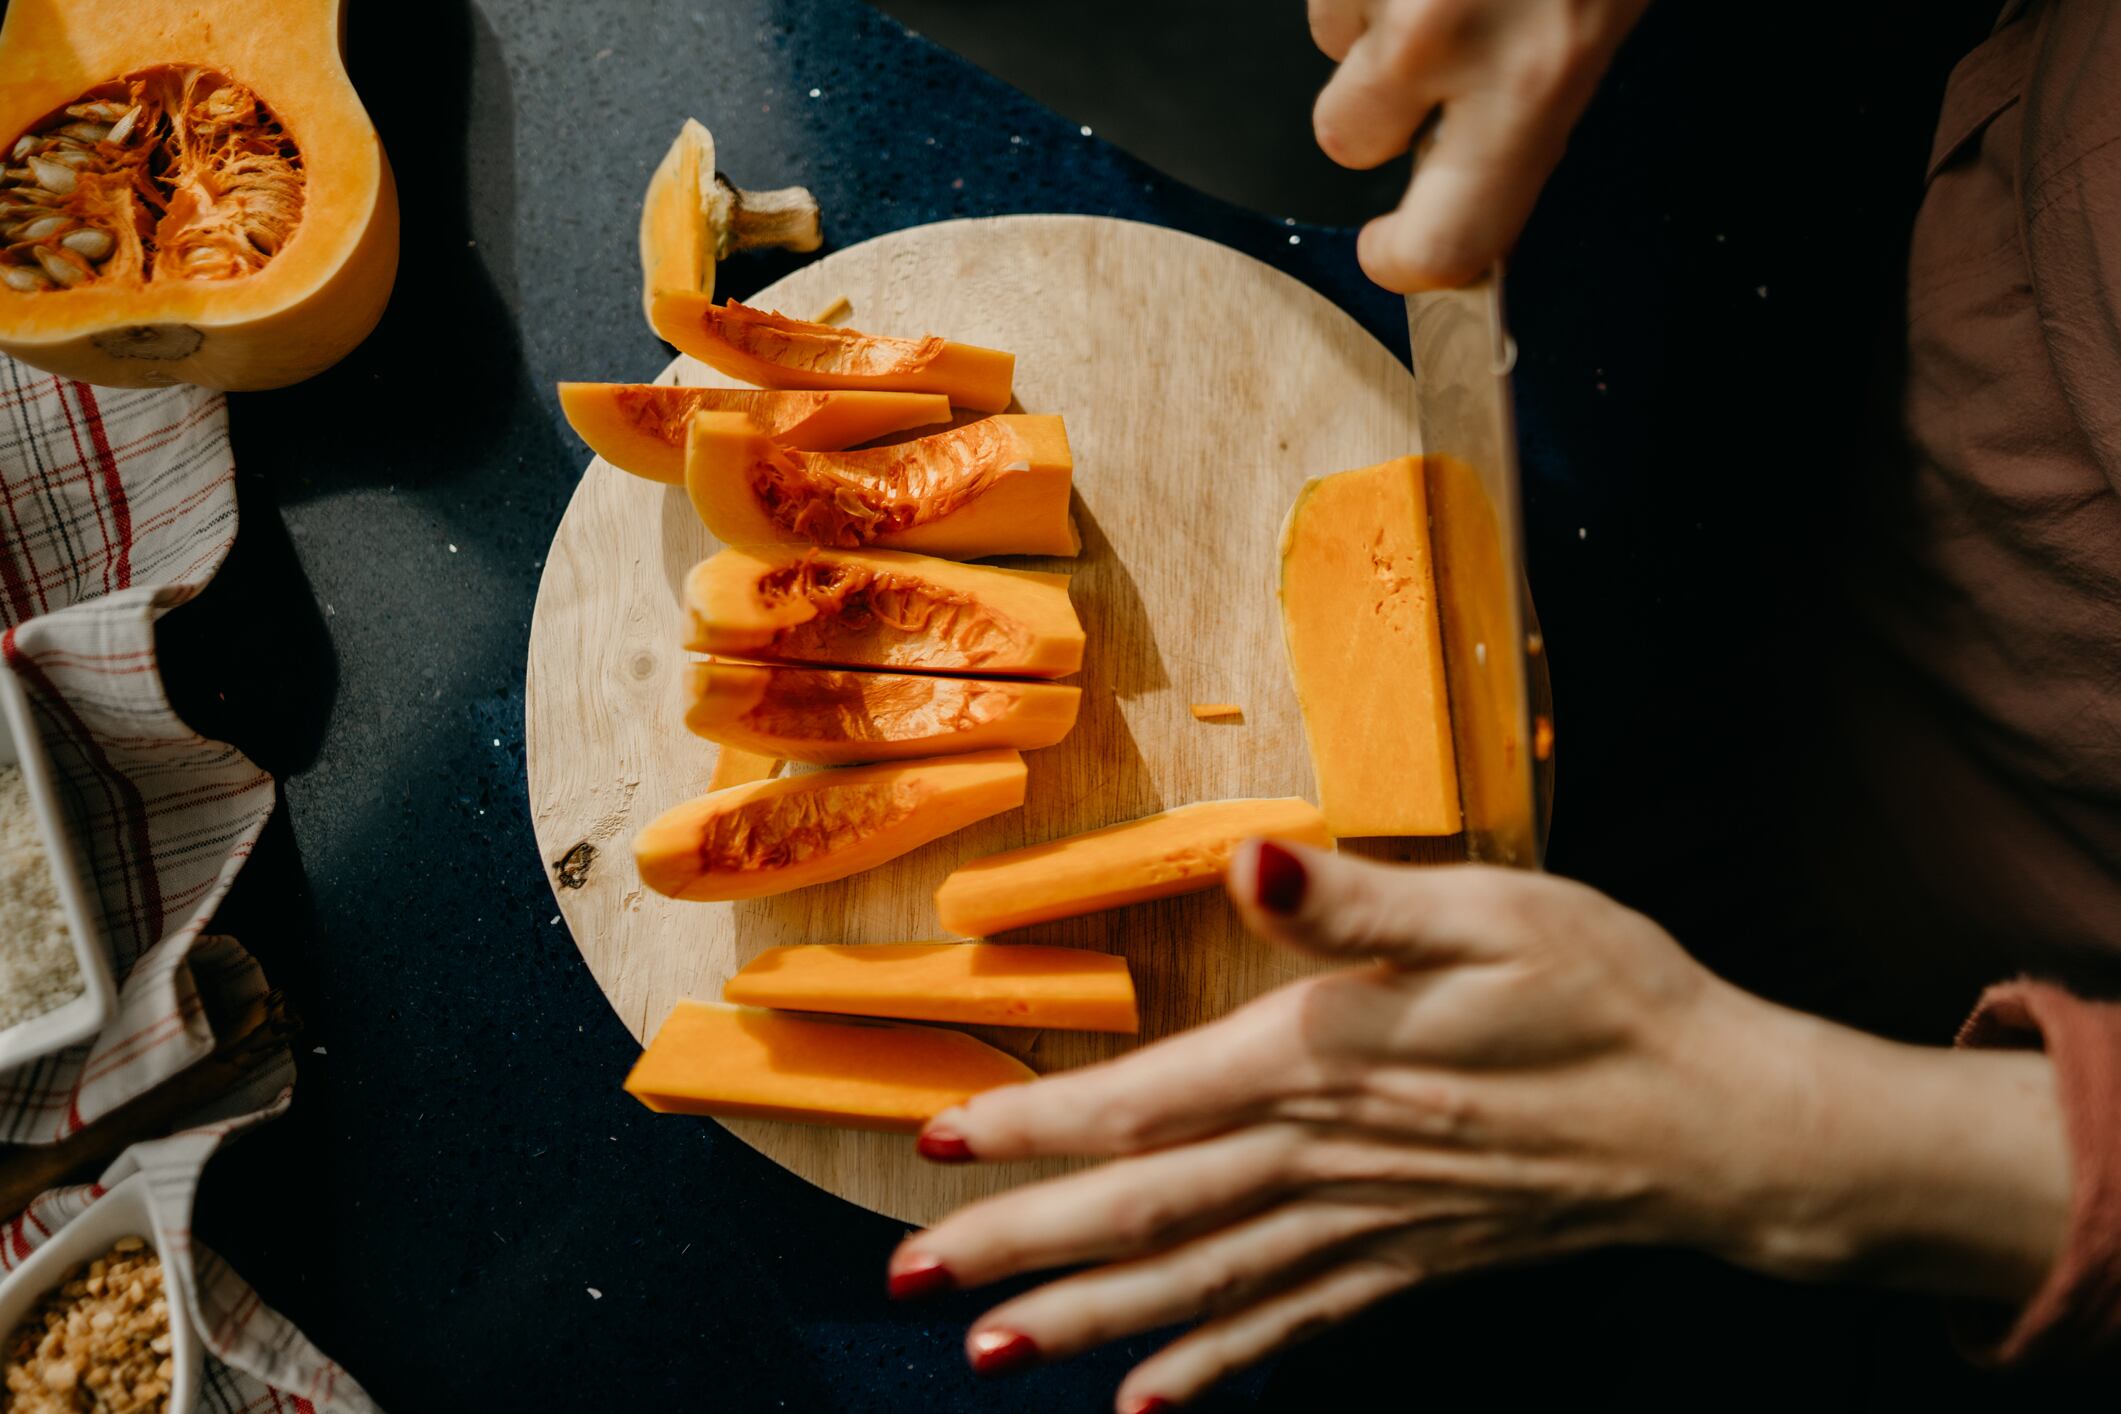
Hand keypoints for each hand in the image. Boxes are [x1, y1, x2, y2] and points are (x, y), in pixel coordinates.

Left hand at [890, 842, 2070, 1409]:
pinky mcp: (1407, 1264)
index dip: (1036, 1128)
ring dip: (1086, 1322)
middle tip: (909, 1283)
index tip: (939, 1146)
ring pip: (1197, 1287)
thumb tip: (1251, 860)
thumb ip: (1356, 902)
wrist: (1722, 1122)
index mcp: (1325, 1063)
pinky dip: (1210, 1371)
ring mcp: (1366, 1228)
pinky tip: (1149, 1409)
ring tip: (988, 1352)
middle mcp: (1327, 1161)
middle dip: (1020, 1248)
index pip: (1147, 1105)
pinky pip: (1287, 1331)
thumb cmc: (1608, 997)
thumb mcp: (1492, 912)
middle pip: (1144, 1216)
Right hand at [1309, 0, 1654, 288]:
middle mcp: (1445, 33)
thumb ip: (1532, 109)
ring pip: (1332, 45)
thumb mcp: (1601, 23)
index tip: (1392, 252)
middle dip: (1377, 110)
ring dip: (1375, 22)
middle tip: (1435, 63)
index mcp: (1536, 77)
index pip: (1440, 241)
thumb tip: (1477, 169)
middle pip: (1349, 139)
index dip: (1402, 261)